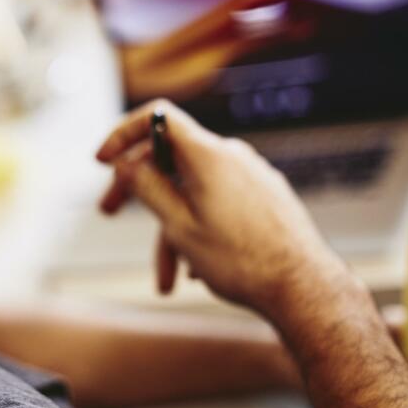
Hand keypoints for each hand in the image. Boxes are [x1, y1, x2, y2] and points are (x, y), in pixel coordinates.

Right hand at [96, 100, 349, 324]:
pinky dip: (200, 228)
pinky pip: (219, 203)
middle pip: (171, 160)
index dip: (124, 133)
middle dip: (138, 190)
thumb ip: (147, 187)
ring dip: (172, 229)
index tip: (104, 160)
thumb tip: (128, 162)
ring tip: (167, 279)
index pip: (158, 118)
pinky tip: (197, 268)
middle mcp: (233, 157)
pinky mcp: (265, 197)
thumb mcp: (178, 226)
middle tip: (109, 211)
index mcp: (209, 155)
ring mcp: (252, 176)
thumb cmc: (241, 261)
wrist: (304, 289)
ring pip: (194, 192)